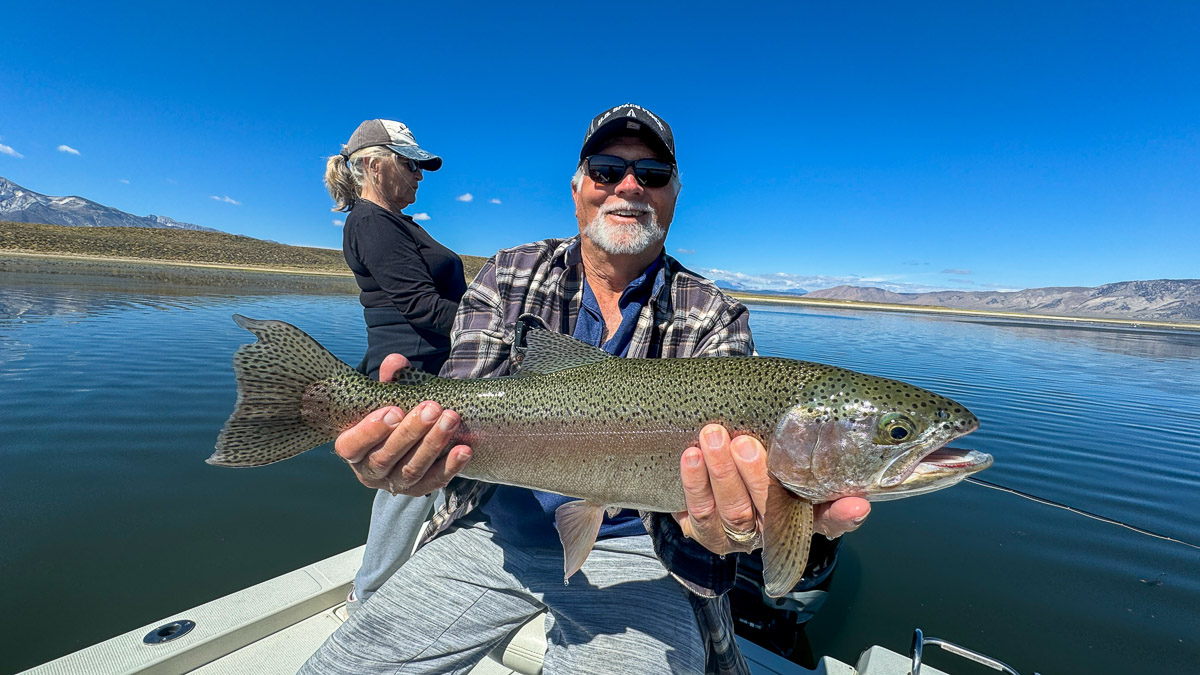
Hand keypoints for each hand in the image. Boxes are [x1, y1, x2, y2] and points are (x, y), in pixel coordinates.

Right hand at [333, 353, 471, 494]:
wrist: (408, 436)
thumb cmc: (391, 413)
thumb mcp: (387, 396)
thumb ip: (388, 380)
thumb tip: (396, 361)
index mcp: (353, 449)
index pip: (352, 446)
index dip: (370, 431)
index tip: (394, 410)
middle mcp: (370, 472)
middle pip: (386, 457)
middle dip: (411, 432)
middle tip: (431, 408)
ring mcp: (395, 483)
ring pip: (411, 470)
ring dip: (433, 444)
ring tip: (450, 419)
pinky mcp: (420, 489)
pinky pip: (435, 481)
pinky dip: (451, 466)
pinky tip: (464, 449)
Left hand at [673, 424, 870, 554]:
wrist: (708, 476)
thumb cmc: (753, 459)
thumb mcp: (777, 453)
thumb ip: (797, 445)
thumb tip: (820, 418)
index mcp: (801, 512)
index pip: (829, 519)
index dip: (843, 515)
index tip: (857, 504)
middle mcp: (773, 530)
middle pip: (771, 511)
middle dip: (757, 477)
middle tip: (746, 443)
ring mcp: (740, 536)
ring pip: (734, 512)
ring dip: (722, 473)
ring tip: (713, 437)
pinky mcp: (707, 534)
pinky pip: (701, 512)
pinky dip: (695, 482)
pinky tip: (691, 456)